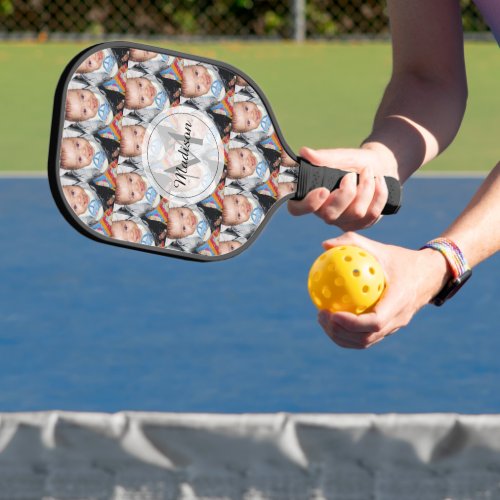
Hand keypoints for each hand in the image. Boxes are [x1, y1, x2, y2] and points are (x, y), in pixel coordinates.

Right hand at [288, 145, 397, 230]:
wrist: (379, 166)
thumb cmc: (354, 162)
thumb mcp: (341, 156)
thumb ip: (324, 157)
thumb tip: (305, 152)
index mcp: (311, 196)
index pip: (297, 209)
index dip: (308, 204)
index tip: (323, 190)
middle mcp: (324, 213)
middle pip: (330, 215)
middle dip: (346, 193)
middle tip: (351, 175)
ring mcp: (343, 221)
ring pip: (356, 213)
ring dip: (366, 188)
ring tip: (368, 172)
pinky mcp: (361, 224)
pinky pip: (372, 214)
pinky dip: (379, 193)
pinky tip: (379, 181)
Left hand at [317, 232, 450, 348]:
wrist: (429, 275)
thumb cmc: (401, 259)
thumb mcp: (380, 248)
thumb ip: (353, 243)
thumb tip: (324, 245)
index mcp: (399, 301)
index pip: (375, 322)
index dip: (352, 323)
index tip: (332, 313)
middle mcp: (398, 319)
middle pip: (366, 338)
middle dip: (340, 332)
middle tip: (321, 314)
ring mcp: (394, 327)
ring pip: (365, 342)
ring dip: (341, 336)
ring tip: (322, 319)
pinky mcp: (389, 329)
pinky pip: (366, 337)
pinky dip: (347, 334)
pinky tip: (332, 319)